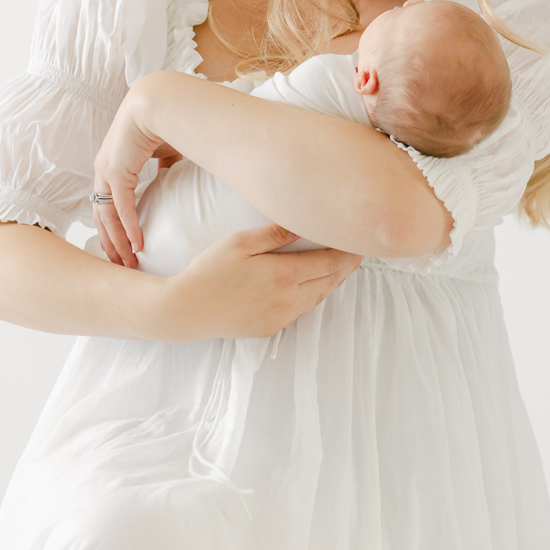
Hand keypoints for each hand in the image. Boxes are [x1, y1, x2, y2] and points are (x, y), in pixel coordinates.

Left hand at [92, 84, 181, 268]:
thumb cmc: (163, 122)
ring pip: (108, 217)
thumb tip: (169, 179)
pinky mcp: (116, 172)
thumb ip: (163, 168)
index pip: (106, 204)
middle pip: (101, 216)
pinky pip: (121, 208)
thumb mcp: (163, 152)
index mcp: (111, 165)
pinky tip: (136, 245)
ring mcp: (106, 172)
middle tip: (119, 264)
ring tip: (128, 262)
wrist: (157, 103)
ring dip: (118, 241)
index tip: (122, 245)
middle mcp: (103, 171)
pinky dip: (129, 228)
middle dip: (110, 242)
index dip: (113, 226)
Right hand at [157, 224, 361, 340]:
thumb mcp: (240, 242)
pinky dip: (316, 295)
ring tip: (343, 266)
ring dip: (334, 281)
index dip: (349, 253)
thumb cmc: (210, 270)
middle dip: (347, 266)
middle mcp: (290, 299)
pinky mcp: (272, 327)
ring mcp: (282, 316)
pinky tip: (315, 285)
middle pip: (330, 281)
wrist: (187, 309)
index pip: (330, 263)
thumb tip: (304, 222)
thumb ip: (275, 233)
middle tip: (360, 251)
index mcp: (284, 275)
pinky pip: (303, 309)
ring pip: (319, 297)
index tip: (361, 242)